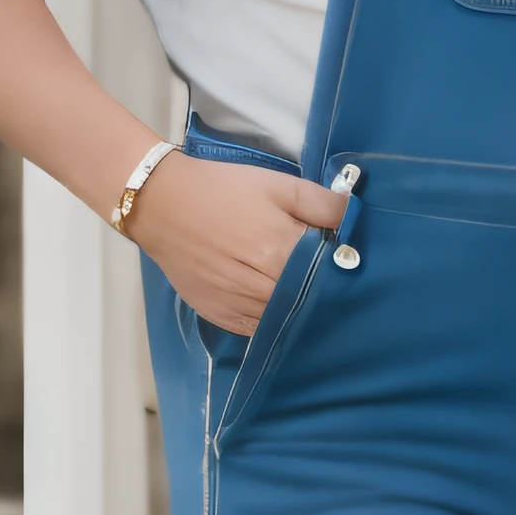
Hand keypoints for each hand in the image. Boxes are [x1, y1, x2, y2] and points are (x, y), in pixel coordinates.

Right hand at [129, 153, 342, 335]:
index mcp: (279, 248)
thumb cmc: (222, 190)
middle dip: (323, 291)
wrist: (160, 204)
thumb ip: (320, 203)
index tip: (347, 261)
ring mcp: (240, 306)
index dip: (341, 267)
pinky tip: (279, 306)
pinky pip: (259, 330)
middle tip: (332, 280)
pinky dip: (273, 320)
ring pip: (286, 319)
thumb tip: (355, 218)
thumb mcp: (276, 184)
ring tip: (306, 294)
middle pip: (309, 300)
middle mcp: (262, 285)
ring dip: (299, 309)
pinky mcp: (222, 317)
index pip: (328, 271)